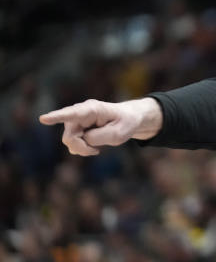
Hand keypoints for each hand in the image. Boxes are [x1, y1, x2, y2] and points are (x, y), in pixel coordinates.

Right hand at [38, 98, 162, 155]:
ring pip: (70, 141)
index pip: (72, 114)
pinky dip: (82, 149)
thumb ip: (98, 137)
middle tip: (96, 152)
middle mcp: (80, 112)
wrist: (127, 119)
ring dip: (83, 148)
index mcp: (93, 109)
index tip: (43, 119)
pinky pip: (72, 144)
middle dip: (82, 148)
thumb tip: (82, 139)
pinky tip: (91, 146)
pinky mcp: (74, 128)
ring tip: (96, 147)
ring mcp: (75, 120)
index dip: (57, 117)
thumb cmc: (125, 123)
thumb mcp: (119, 133)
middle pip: (70, 137)